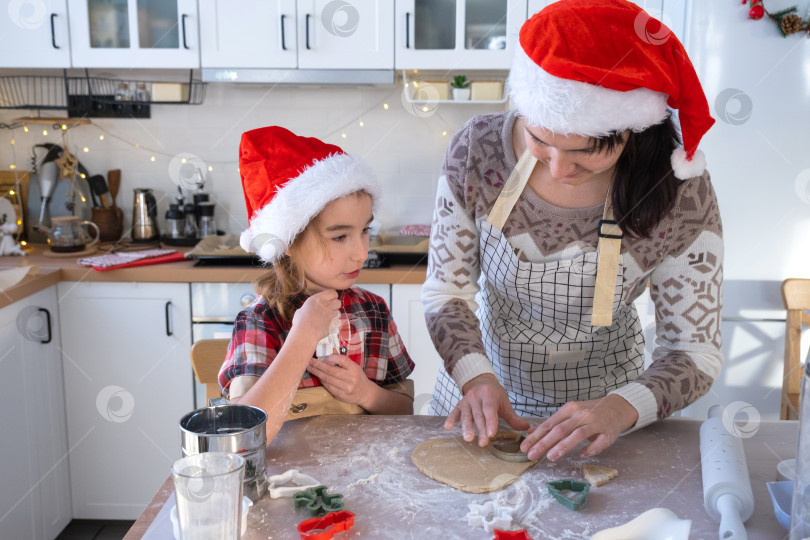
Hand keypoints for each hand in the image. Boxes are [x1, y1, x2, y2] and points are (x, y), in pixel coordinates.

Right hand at [291, 290, 340, 343]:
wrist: (305, 333)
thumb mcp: (300, 310)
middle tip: (330, 309)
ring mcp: (331, 314)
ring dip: (334, 315)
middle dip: (335, 305)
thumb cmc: (300, 323)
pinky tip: (329, 325)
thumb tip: (306, 310)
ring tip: (327, 319)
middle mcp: (326, 305)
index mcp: (317, 299)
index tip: (330, 299)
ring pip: (338, 312)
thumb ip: (307, 308)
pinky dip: (335, 324)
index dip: (332, 296)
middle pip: (338, 301)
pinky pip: (338, 321)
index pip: (332, 292)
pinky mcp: (334, 323)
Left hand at [306, 355, 372, 406]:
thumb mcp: (353, 366)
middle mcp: (350, 378)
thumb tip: (330, 350)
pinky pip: (328, 386)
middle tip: (309, 360)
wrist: (365, 393)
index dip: (330, 358)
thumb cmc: (357, 377)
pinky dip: (322, 380)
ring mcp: (346, 388)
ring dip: (317, 372)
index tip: (322, 356)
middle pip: (331, 370)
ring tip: (309, 367)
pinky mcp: (341, 395)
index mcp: (354, 368)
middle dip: (318, 365)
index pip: (342, 360)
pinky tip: (317, 376)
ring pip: (327, 379)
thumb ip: (342, 360)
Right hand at [444, 374, 529, 446]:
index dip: (491, 422)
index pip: (490, 410)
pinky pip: (454, 412)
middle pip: (478, 415)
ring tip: (468, 438)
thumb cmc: (494, 394)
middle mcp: (476, 397)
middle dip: (480, 429)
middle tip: (483, 443)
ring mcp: (466, 400)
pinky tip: (448, 427)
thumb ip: (513, 417)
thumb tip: (526, 428)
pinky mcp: (459, 404)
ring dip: (466, 427)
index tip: (492, 434)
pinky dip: (451, 419)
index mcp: (489, 395)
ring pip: (466, 415)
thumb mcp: (504, 403)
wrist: (480, 381)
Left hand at [520, 394, 638, 460]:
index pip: (549, 424)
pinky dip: (591, 449)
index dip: (536, 436)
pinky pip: (599, 442)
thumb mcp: (570, 413)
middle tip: (532, 455)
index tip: (524, 447)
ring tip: (551, 457)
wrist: (617, 407)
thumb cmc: (590, 412)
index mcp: (569, 410)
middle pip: (560, 429)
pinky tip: (582, 455)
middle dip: (544, 443)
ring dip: (563, 446)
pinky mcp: (608, 432)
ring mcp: (595, 423)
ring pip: (577, 434)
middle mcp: (581, 415)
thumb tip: (532, 432)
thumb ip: (553, 423)